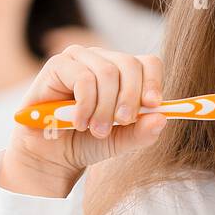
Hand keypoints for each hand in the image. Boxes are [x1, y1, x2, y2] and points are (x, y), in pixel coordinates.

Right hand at [1, 46, 168, 195]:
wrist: (52, 155)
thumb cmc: (87, 141)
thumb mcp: (121, 140)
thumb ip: (142, 131)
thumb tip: (162, 118)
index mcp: (124, 73)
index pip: (148, 63)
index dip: (153, 82)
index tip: (154, 105)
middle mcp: (104, 60)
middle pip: (130, 64)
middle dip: (130, 98)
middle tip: (122, 122)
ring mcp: (81, 58)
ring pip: (107, 73)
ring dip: (104, 108)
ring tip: (97, 130)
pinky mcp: (58, 64)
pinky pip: (83, 78)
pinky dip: (86, 105)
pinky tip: (79, 122)